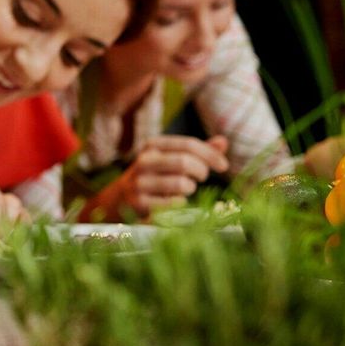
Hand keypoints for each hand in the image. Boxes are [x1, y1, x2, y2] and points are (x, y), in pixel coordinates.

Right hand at [100, 135, 229, 219]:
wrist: (120, 198)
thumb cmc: (156, 176)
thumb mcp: (172, 158)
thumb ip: (198, 151)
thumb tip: (224, 141)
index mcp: (153, 145)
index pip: (188, 144)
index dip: (210, 155)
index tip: (224, 166)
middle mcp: (144, 160)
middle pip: (185, 162)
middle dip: (201, 171)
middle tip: (202, 177)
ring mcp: (140, 182)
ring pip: (181, 184)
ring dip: (190, 188)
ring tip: (185, 188)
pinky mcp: (139, 203)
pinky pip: (173, 203)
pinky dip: (181, 203)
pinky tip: (175, 201)